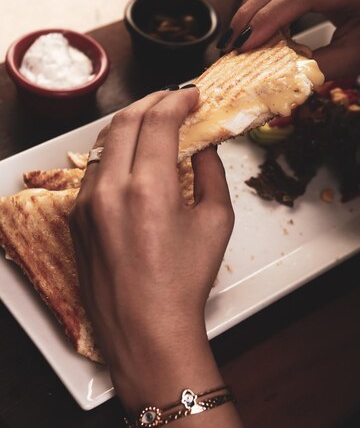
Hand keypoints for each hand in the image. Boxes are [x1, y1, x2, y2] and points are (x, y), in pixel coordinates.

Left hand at [69, 88, 233, 408]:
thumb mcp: (215, 223)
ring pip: (103, 142)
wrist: (145, 331)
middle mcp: (110, 189)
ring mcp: (86, 202)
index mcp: (148, 188)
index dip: (177, 100)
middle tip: (173, 100)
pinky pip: (93, 169)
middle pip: (125, 121)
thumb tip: (204, 146)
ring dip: (130, 124)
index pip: (158, 121)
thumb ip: (211, 173)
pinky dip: (114, 152)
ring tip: (153, 123)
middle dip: (152, 101)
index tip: (191, 96)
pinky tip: (132, 158)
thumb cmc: (183, 283)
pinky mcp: (76, 217)